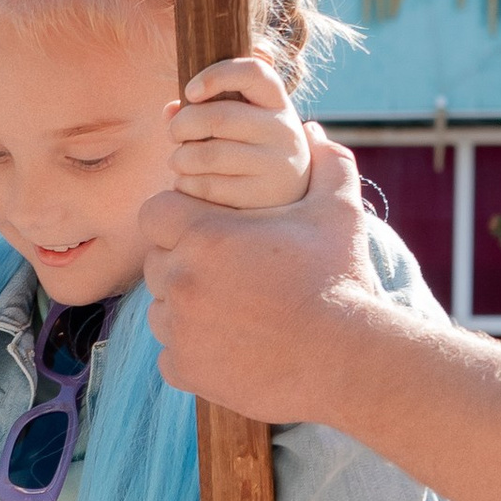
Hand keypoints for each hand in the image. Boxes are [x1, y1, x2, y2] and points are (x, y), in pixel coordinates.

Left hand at [143, 131, 381, 425]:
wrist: (346, 359)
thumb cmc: (340, 281)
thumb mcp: (339, 211)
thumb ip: (324, 164)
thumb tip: (313, 130)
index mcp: (204, 235)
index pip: (155, 214)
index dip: (178, 219)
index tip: (209, 231)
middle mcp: (181, 280)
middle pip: (157, 262)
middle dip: (184, 264)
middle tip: (229, 275)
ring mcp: (179, 330)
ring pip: (161, 310)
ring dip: (187, 309)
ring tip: (234, 312)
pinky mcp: (185, 371)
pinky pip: (170, 355)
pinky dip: (194, 352)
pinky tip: (232, 346)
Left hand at [169, 57, 312, 210]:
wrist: (288, 196)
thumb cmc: (250, 149)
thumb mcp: (240, 122)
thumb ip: (205, 109)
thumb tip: (170, 111)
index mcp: (277, 102)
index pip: (253, 72)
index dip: (216, 76)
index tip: (190, 91)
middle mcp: (283, 130)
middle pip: (220, 117)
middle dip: (183, 125)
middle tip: (173, 133)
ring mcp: (276, 165)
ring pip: (210, 155)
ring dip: (180, 158)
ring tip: (177, 161)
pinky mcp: (261, 197)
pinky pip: (209, 186)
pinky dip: (187, 184)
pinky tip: (186, 182)